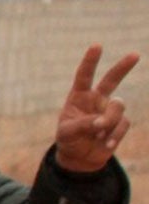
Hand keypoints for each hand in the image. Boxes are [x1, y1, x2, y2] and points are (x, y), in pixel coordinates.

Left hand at [53, 45, 135, 172]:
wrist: (80, 158)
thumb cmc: (69, 141)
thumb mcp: (67, 133)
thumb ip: (84, 125)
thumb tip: (102, 122)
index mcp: (79, 97)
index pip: (84, 76)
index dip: (90, 61)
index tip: (97, 46)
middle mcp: (96, 100)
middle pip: (112, 80)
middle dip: (123, 67)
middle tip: (135, 54)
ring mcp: (110, 111)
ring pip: (118, 108)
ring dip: (108, 121)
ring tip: (97, 134)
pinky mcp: (120, 124)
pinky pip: (122, 125)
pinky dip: (113, 136)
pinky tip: (104, 144)